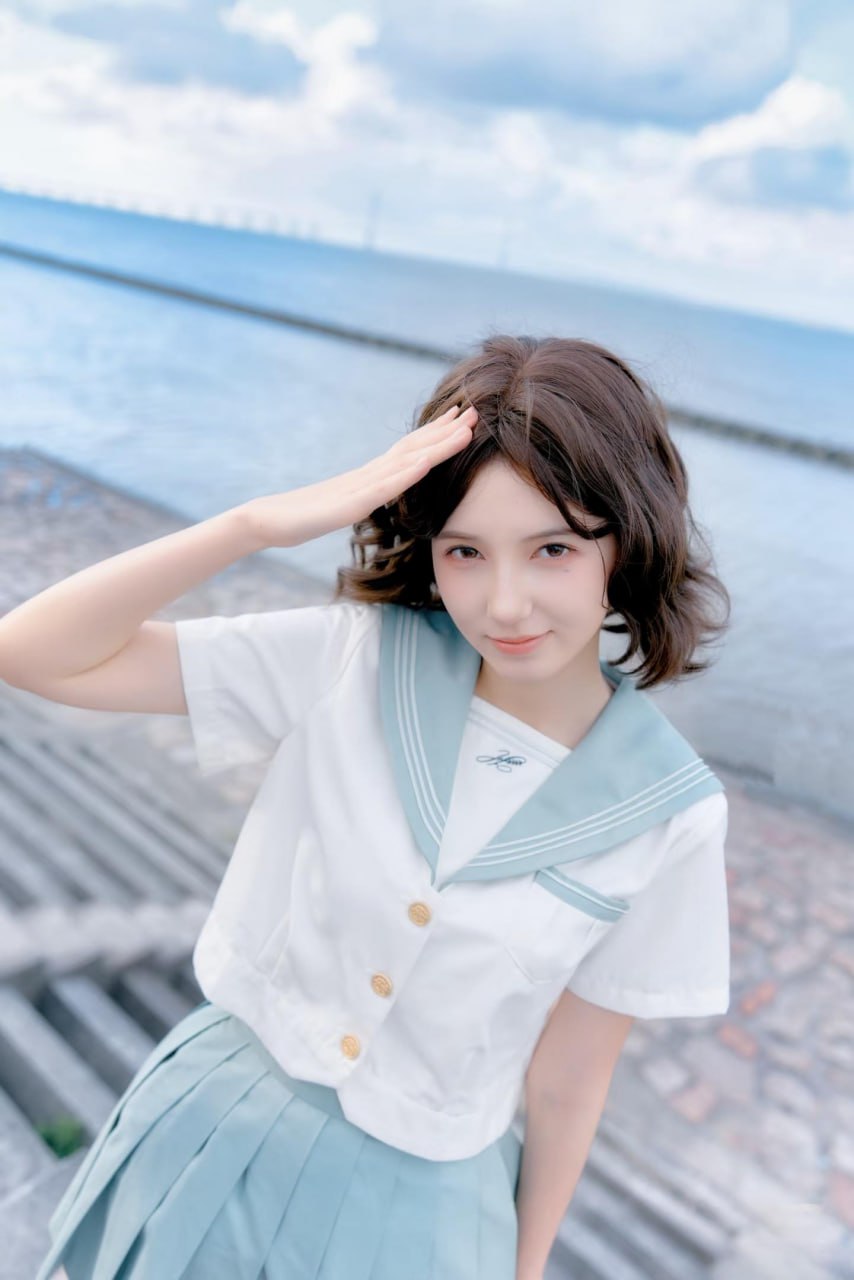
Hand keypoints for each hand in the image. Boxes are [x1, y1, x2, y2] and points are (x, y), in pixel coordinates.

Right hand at [240, 403, 476, 549]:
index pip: (409, 450)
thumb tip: (381, 495)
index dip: (437, 434)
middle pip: (413, 448)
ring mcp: (359, 487)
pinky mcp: (349, 504)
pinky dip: (407, 473)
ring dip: (437, 445)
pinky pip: (383, 486)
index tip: (464, 418)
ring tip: (466, 430)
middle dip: (446, 430)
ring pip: (405, 462)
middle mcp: (367, 475)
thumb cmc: (301, 517)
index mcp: (368, 476)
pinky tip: (427, 462)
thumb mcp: (343, 506)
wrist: (267, 522)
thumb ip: (362, 497)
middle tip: (477, 411)